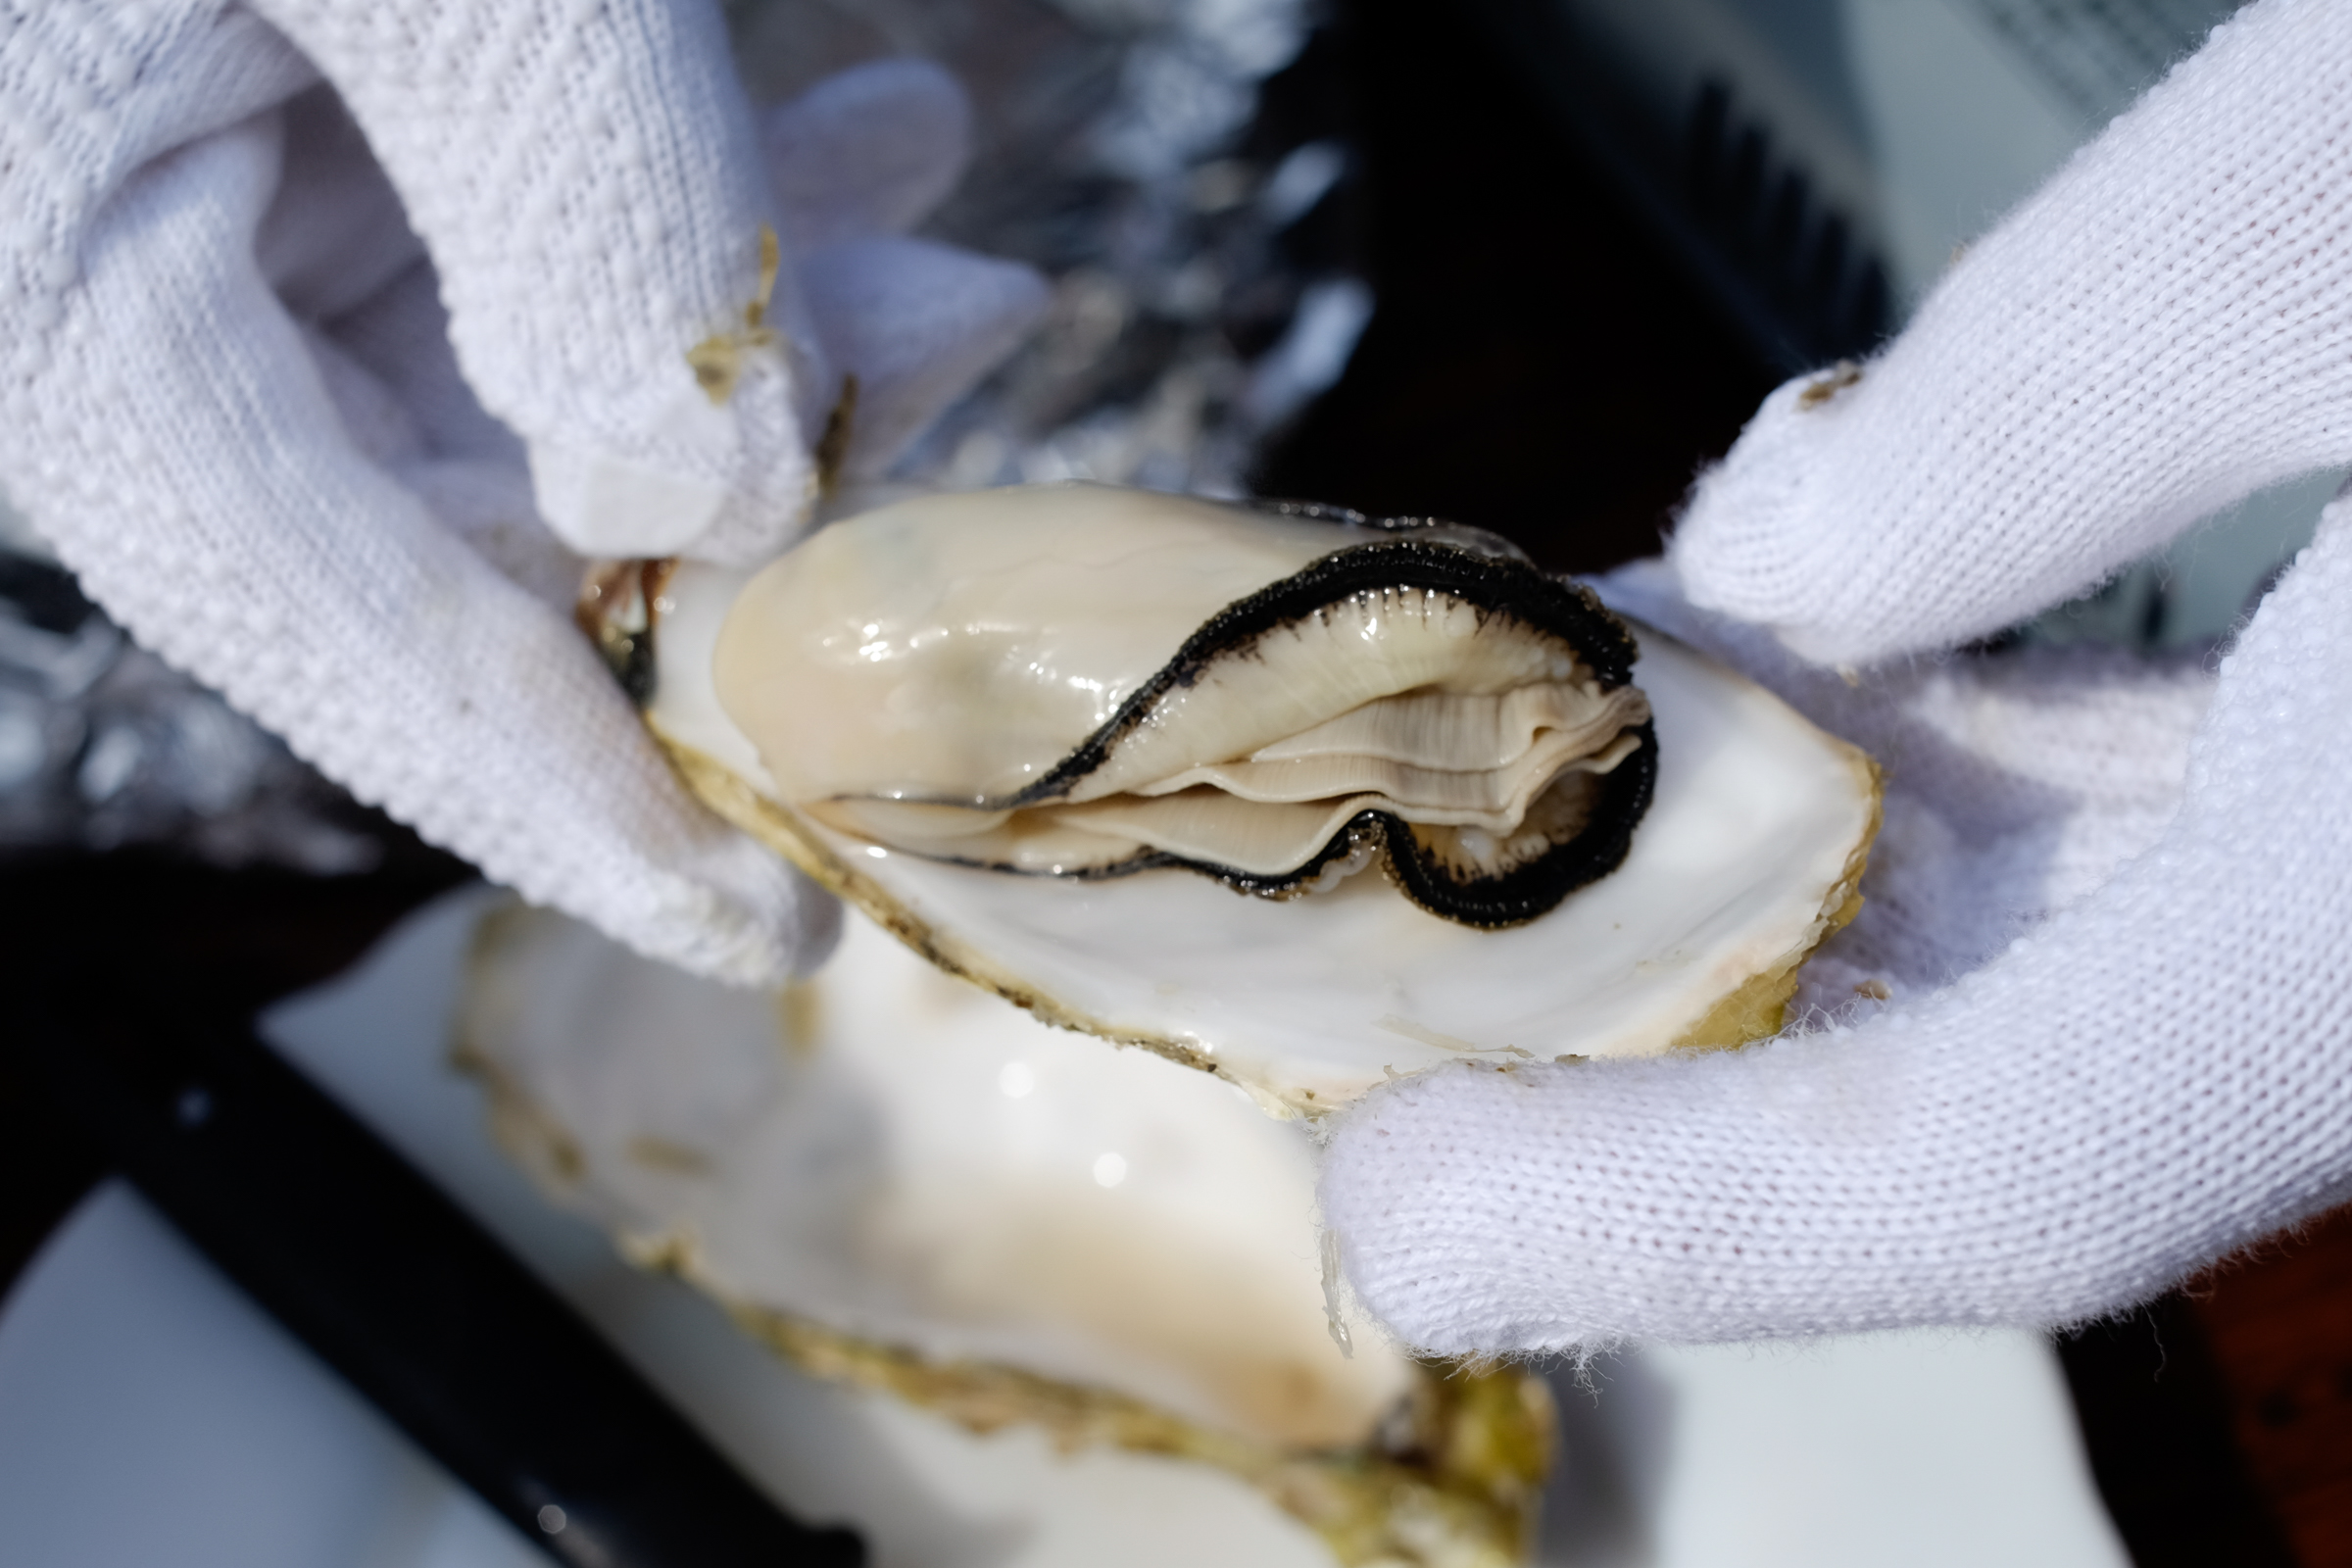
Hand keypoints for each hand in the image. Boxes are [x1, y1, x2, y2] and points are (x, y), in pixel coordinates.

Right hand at [0, 5, 1045, 983]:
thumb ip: (589, 212)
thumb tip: (716, 503)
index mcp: (68, 307)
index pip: (346, 645)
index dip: (579, 804)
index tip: (774, 927)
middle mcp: (115, 309)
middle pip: (469, 532)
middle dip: (753, 506)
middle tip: (950, 445)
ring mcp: (211, 226)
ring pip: (527, 389)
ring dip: (769, 338)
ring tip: (948, 266)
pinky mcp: (299, 143)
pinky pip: (517, 249)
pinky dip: (704, 216)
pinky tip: (876, 148)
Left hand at [1319, 0, 2351, 1350]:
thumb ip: (2084, 392)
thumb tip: (1784, 561)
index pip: (2011, 1172)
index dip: (1673, 1222)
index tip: (1398, 1218)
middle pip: (1983, 1108)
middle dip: (1662, 1077)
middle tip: (1373, 1021)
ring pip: (2042, 974)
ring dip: (1757, 910)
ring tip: (1504, 814)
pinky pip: (2122, 832)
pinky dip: (1915, 775)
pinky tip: (1754, 664)